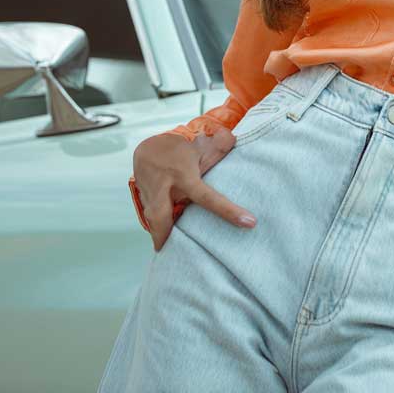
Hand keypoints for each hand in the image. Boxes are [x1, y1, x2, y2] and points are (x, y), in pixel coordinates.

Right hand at [131, 128, 254, 251]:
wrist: (148, 147)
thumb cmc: (180, 149)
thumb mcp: (200, 145)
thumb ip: (218, 146)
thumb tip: (234, 140)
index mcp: (184, 175)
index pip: (207, 196)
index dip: (227, 211)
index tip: (249, 222)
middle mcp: (165, 187)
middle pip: (162, 216)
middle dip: (165, 235)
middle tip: (174, 253)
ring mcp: (150, 195)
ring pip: (153, 219)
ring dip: (161, 236)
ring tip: (172, 252)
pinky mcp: (143, 201)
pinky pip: (150, 219)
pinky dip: (157, 230)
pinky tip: (164, 240)